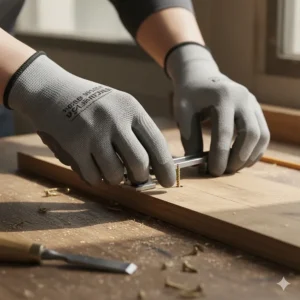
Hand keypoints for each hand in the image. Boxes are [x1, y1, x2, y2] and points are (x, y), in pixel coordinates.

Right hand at [5, 52, 174, 186]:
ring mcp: (93, 132)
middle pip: (140, 163)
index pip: (157, 143)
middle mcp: (114, 119)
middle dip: (141, 178)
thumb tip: (156, 165)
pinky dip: (96, 178)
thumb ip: (137, 133)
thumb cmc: (93, 104)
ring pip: (116, 174)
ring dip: (116, 179)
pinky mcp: (73, 146)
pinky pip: (93, 177)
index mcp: (131, 108)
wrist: (52, 91)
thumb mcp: (120, 107)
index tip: (169, 183)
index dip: (166, 168)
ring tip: (111, 170)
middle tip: (137, 179)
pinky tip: (92, 166)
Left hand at [167, 44, 269, 175]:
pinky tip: (240, 159)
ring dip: (248, 156)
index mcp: (223, 97)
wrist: (201, 76)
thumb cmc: (189, 94)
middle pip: (251, 134)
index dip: (220, 155)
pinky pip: (263, 134)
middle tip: (223, 171)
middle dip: (238, 158)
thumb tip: (198, 164)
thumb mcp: (183, 112)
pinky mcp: (256, 109)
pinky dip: (254, 150)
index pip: (224, 132)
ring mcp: (253, 103)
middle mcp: (243, 98)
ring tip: (231, 167)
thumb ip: (190, 137)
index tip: (213, 171)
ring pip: (262, 136)